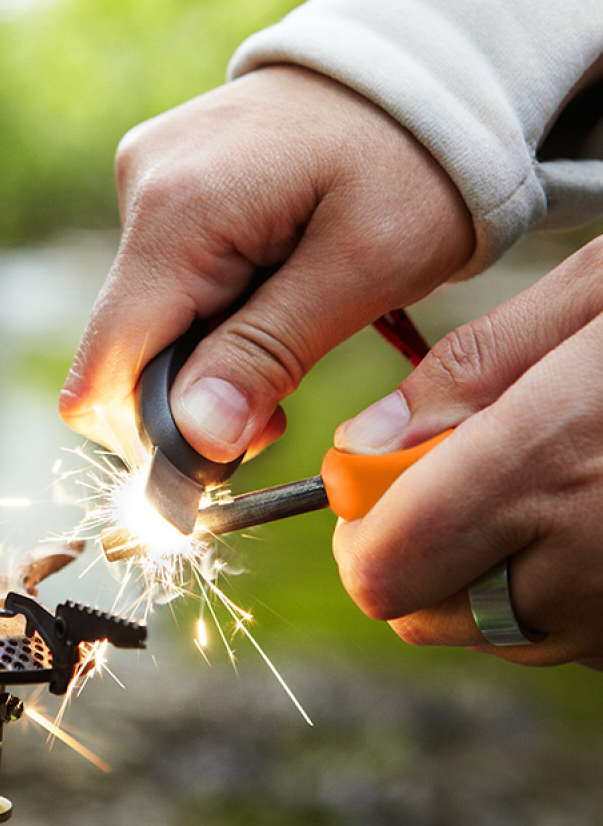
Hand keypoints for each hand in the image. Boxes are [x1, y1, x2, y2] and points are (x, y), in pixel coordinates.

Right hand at [60, 65, 473, 463]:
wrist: (420, 67)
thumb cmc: (413, 161)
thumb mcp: (361, 269)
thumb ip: (268, 352)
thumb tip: (194, 437)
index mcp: (179, 210)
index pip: (109, 363)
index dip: (151, 432)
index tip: (224, 452)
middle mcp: (141, 186)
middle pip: (122, 347)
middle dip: (191, 395)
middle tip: (276, 402)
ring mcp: (147, 177)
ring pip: (144, 318)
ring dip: (207, 353)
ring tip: (288, 330)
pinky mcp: (163, 179)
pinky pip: (162, 277)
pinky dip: (208, 308)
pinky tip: (267, 289)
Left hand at [332, 237, 602, 667]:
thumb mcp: (594, 298)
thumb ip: (468, 370)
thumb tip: (365, 441)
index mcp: (548, 463)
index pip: (387, 566)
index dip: (358, 529)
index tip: (373, 479)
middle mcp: (586, 559)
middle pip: (419, 612)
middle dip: (405, 551)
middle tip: (440, 480)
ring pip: (486, 631)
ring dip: (470, 571)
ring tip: (526, 489)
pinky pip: (559, 639)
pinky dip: (537, 592)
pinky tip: (577, 520)